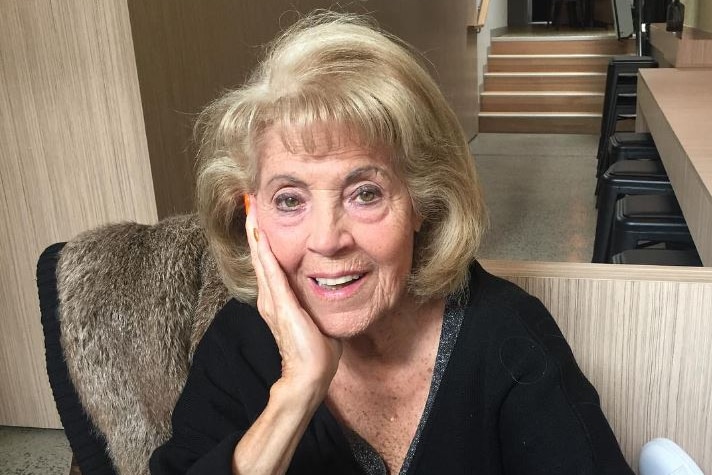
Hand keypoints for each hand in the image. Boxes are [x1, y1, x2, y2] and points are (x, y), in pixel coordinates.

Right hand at [245, 197, 341, 396]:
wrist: (310, 375)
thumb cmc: (317, 351)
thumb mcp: (317, 318)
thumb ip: (318, 304)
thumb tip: (333, 294)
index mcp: (278, 300)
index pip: (270, 264)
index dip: (265, 240)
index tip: (263, 217)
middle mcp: (270, 298)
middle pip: (261, 256)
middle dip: (256, 228)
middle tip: (251, 201)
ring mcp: (272, 301)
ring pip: (262, 259)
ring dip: (257, 233)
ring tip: (251, 208)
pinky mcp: (281, 304)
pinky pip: (271, 271)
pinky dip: (264, 251)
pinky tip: (261, 233)